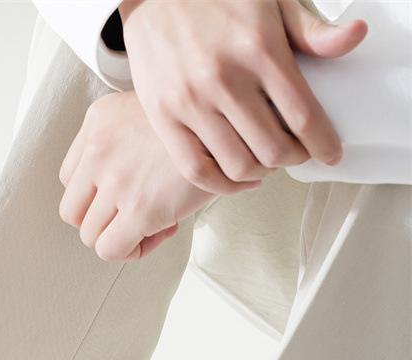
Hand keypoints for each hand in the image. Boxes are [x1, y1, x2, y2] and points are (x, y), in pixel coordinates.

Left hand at [58, 90, 222, 261]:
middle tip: (137, 214)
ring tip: (155, 222)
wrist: (237, 124)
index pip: (71, 177)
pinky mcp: (138, 208)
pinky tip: (157, 234)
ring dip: (121, 237)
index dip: (99, 195)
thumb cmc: (205, 123)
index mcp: (99, 120)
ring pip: (90, 235)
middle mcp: (99, 147)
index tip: (129, 193)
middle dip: (103, 220)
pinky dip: (130, 252)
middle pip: (73, 210)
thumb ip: (129, 139)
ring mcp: (116, 179)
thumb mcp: (154, 111)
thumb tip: (130, 184)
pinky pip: (110, 250)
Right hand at [119, 0, 367, 192]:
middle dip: (294, 157)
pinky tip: (237, 177)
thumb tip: (353, 38)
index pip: (302, 115)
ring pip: (238, 165)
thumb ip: (310, 30)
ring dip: (261, 172)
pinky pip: (197, 170)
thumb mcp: (272, 0)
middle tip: (297, 152)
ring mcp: (191, 102)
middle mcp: (224, 78)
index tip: (330, 153)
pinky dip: (223, 184)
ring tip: (266, 160)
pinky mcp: (164, 118)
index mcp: (258, 47)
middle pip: (273, 149)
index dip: (322, 143)